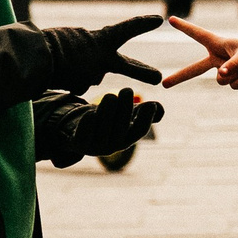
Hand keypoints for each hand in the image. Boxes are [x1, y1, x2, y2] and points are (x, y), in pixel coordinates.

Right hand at [42, 13, 165, 92]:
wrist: (37, 57)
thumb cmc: (53, 43)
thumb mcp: (78, 38)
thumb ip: (92, 49)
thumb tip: (96, 71)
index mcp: (102, 39)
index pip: (127, 29)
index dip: (142, 24)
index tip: (159, 19)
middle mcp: (103, 59)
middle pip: (128, 66)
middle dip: (143, 71)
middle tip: (159, 78)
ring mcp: (94, 75)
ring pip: (91, 75)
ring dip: (81, 70)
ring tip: (66, 63)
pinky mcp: (83, 88)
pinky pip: (78, 83)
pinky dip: (69, 79)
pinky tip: (60, 73)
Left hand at [44, 90, 163, 167]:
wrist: (78, 127)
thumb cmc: (108, 118)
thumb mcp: (126, 113)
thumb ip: (142, 110)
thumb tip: (159, 110)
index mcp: (126, 138)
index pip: (139, 131)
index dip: (145, 119)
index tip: (149, 104)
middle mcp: (112, 145)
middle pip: (120, 130)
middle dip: (124, 110)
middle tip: (126, 90)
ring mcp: (94, 147)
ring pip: (102, 131)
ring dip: (106, 113)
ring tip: (110, 95)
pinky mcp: (77, 145)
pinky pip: (83, 137)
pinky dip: (87, 126)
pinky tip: (90, 112)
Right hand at [163, 15, 237, 89]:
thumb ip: (232, 65)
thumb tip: (221, 75)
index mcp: (218, 44)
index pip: (198, 34)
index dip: (184, 27)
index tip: (171, 19)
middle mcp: (217, 57)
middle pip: (195, 69)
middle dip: (179, 76)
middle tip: (164, 84)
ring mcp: (224, 69)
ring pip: (222, 81)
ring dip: (235, 77)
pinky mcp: (231, 79)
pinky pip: (233, 86)